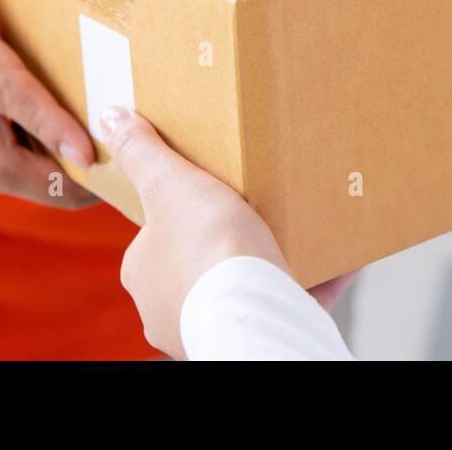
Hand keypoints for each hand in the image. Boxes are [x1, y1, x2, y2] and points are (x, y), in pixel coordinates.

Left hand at [102, 106, 350, 358]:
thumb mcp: (170, 183)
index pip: (160, 232)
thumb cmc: (207, 251)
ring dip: (270, 260)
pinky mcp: (260, 334)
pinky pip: (291, 300)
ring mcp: (214, 324)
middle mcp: (171, 307)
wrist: (254, 311)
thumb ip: (143, 153)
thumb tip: (111, 118)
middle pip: (204, 260)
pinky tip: (340, 258)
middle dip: (234, 236)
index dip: (186, 205)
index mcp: (145, 272)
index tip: (214, 186)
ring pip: (246, 284)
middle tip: (261, 204)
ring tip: (300, 226)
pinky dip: (316, 280)